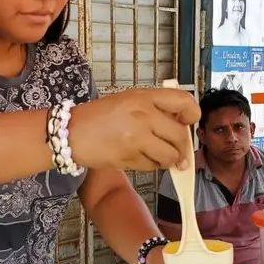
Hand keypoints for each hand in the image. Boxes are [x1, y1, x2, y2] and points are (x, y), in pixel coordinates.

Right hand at [68, 88, 199, 170]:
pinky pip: (152, 166)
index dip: (192, 114)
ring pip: (170, 156)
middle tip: (177, 150)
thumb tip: (182, 122)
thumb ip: (155, 107)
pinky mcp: (129, 158)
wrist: (71, 133)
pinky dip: (151, 165)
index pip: (184, 102)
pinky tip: (139, 157)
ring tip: (157, 154)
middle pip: (180, 135)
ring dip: (168, 160)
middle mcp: (142, 115)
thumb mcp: (128, 99)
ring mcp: (135, 138)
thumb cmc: (99, 116)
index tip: (190, 122)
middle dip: (182, 147)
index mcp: (143, 97)